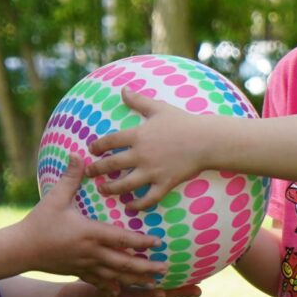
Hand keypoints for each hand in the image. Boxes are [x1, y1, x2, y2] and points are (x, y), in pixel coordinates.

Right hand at [21, 159, 168, 290]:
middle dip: (146, 267)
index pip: (121, 238)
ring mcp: (85, 265)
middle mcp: (91, 252)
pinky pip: (98, 282)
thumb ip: (70, 178)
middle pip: (124, 263)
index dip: (141, 241)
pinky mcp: (77, 271)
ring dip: (135, 279)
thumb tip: (78, 155)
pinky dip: (111, 287)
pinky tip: (121, 292)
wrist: (21, 249)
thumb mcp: (55, 198)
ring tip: (153, 284)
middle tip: (165, 269)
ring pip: (115, 276)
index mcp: (89, 233)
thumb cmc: (39, 222)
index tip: (158, 242)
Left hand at [90, 90, 217, 210]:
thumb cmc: (183, 122)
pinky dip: (137, 205)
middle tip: (90, 173)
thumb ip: (138, 101)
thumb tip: (123, 89)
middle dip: (97, 170)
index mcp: (138, 135)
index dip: (97, 146)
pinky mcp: (164, 183)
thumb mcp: (159, 108)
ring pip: (124, 185)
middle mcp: (141, 155)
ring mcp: (152, 171)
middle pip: (111, 165)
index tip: (91, 150)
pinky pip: (148, 199)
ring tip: (102, 190)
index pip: (109, 141)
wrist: (206, 140)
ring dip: (110, 189)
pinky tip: (129, 207)